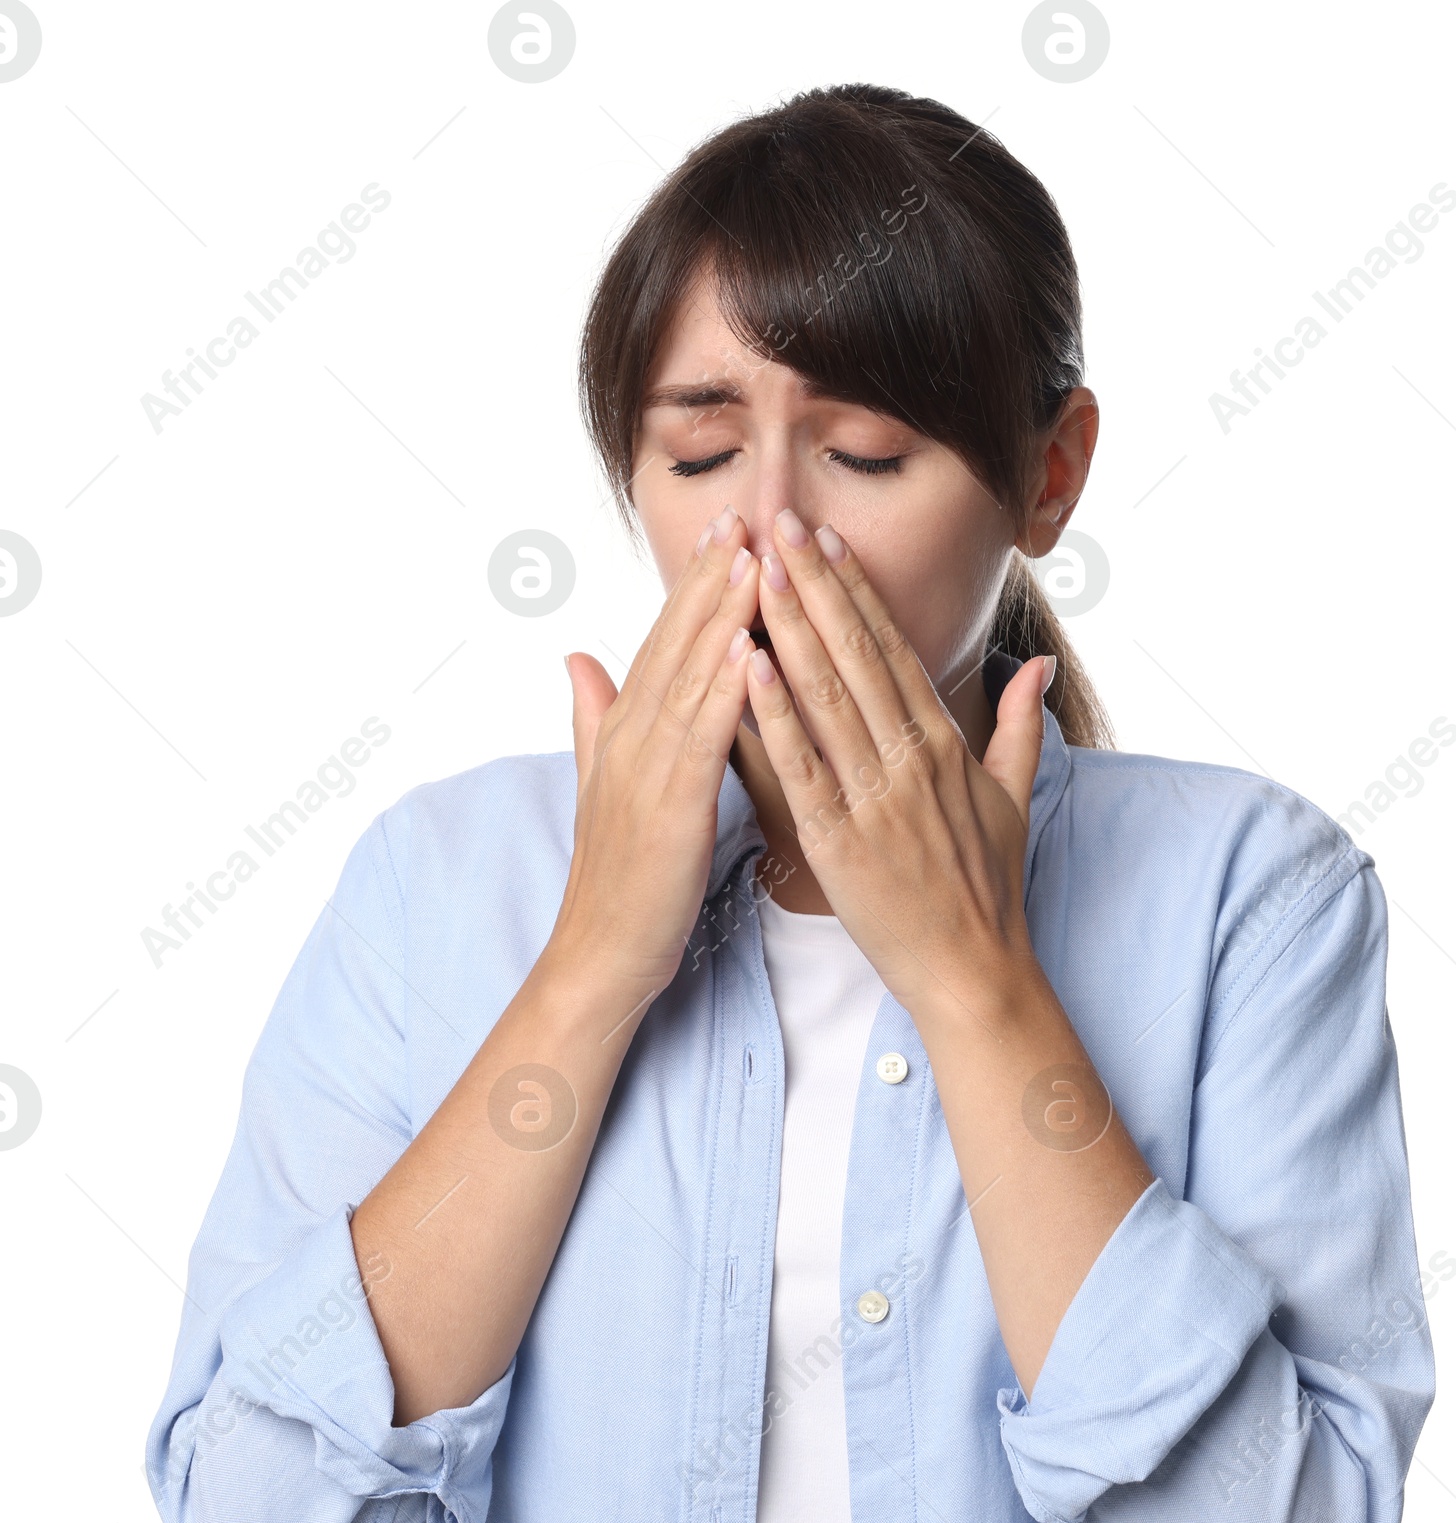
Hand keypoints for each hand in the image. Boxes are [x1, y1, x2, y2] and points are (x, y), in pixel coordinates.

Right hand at [555, 506, 759, 1009]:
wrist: (601, 954)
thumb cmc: (621, 879)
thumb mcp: (603, 786)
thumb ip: (592, 718)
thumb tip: (577, 659)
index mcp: (626, 731)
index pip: (665, 642)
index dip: (694, 584)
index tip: (727, 529)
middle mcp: (632, 737)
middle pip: (677, 642)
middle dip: (711, 576)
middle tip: (746, 512)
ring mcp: (646, 769)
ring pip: (690, 675)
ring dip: (722, 613)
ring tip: (755, 555)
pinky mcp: (669, 807)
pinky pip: (702, 736)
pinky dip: (726, 688)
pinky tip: (750, 645)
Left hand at [744, 510, 1055, 1024]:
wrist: (975, 970)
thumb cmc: (988, 887)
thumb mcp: (1013, 799)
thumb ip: (1017, 727)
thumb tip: (1038, 669)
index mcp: (942, 743)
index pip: (892, 649)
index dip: (855, 590)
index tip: (825, 538)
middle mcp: (909, 757)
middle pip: (854, 653)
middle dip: (814, 583)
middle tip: (777, 521)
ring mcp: (875, 795)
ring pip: (825, 695)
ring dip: (789, 625)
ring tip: (757, 568)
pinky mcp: (839, 839)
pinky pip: (800, 764)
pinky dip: (772, 712)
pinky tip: (746, 663)